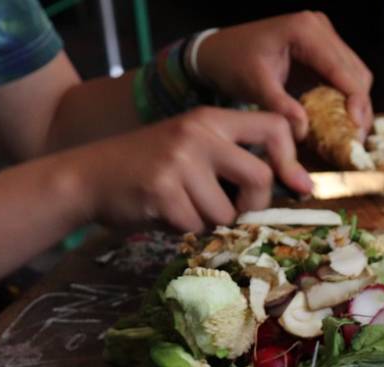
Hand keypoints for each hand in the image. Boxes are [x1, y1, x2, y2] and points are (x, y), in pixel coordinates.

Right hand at [72, 106, 312, 231]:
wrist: (86, 177)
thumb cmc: (150, 169)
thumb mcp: (193, 148)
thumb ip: (234, 161)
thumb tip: (296, 189)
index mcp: (211, 119)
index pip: (274, 126)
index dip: (291, 159)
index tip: (296, 185)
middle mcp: (198, 133)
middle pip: (260, 178)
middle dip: (252, 207)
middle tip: (231, 214)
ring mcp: (179, 160)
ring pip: (226, 212)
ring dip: (211, 223)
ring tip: (184, 208)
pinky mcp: (162, 190)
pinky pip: (195, 226)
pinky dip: (184, 231)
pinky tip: (165, 215)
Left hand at [196, 12, 373, 138]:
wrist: (218, 52)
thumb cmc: (232, 62)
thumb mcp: (254, 85)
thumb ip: (280, 106)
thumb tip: (304, 130)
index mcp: (305, 31)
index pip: (343, 69)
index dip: (356, 101)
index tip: (357, 129)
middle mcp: (320, 28)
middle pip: (357, 72)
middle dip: (360, 107)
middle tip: (355, 138)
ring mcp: (323, 38)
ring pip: (356, 75)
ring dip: (355, 104)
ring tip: (349, 133)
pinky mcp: (322, 51)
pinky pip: (344, 77)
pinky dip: (345, 99)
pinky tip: (340, 120)